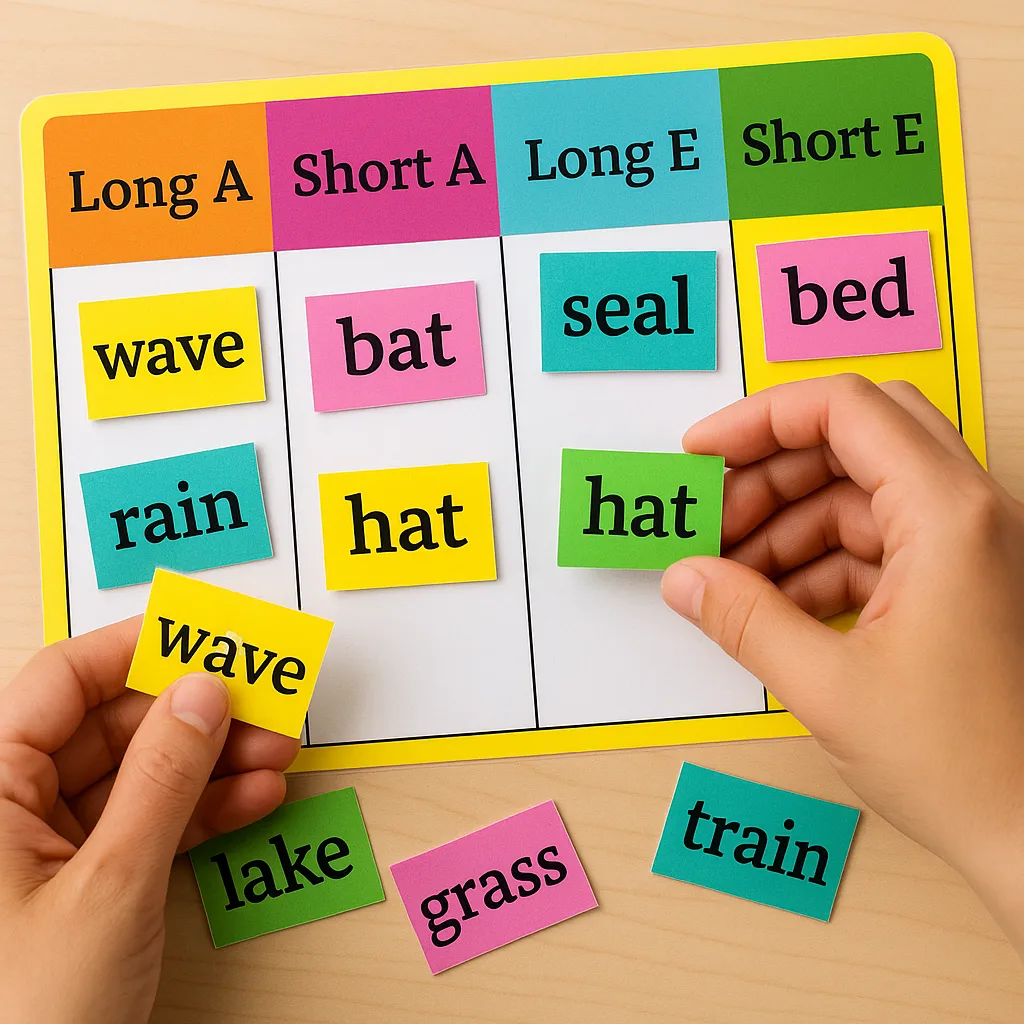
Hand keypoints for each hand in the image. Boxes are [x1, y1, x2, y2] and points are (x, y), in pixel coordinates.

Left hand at [0, 617, 298, 1023]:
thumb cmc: (25, 1019)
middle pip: (111, 727)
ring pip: (138, 776)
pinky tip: (252, 799)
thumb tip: (204, 693)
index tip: (206, 636)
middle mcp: (8, 809)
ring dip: (212, 763)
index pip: (62, 682)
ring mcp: (46, 849)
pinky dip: (202, 812)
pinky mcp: (82, 885)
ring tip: (276, 752)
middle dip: (195, 715)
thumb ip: (162, 779)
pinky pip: (147, 824)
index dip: (138, 650)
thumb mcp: (110, 885)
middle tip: (263, 702)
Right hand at [661, 374, 1023, 951]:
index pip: (843, 408)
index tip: (701, 452)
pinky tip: (774, 608)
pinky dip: (817, 564)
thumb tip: (685, 578)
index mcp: (948, 514)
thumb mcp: (830, 687)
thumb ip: (744, 620)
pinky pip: (874, 544)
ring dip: (787, 526)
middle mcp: (968, 513)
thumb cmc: (969, 767)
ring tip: (731, 579)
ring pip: (860, 495)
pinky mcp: (959, 585)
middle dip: (771, 474)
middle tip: (711, 520)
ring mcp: (967, 548)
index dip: (758, 419)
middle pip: (853, 441)